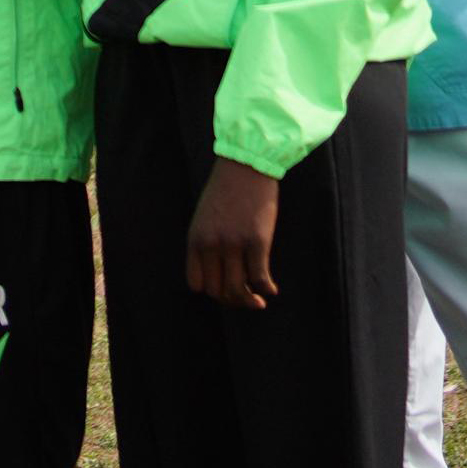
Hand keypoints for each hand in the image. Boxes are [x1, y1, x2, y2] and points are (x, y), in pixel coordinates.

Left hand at [187, 156, 282, 309]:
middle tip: (245, 298)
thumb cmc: (226, 190)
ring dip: (249, 301)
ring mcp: (234, 245)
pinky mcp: (257, 241)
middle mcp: (211, 246)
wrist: (245, 166)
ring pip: (237, 289)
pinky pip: (259, 277)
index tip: (225, 288)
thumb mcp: (204, 218)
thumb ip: (206, 242)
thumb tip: (217, 268)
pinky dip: (266, 288)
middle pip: (217, 291)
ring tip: (258, 301)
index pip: (196, 284)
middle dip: (231, 300)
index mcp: (195, 241)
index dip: (211, 291)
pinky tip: (272, 289)